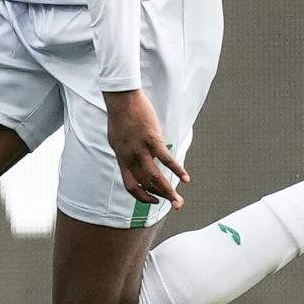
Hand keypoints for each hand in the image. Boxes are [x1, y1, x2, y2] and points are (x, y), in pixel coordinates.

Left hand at [104, 88, 189, 209]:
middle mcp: (129, 156)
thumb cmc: (120, 116)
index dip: (142, 196)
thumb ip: (126, 151)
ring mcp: (140, 149)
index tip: (153, 201)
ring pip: (154, 177)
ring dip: (168, 191)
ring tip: (179, 200)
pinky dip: (177, 170)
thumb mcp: (117, 138)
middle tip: (175, 205)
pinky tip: (186, 179)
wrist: (120, 98)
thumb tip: (136, 159)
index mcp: (121, 157)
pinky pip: (166, 159)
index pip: (130, 184)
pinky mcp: (151, 139)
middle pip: (145, 184)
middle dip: (161, 197)